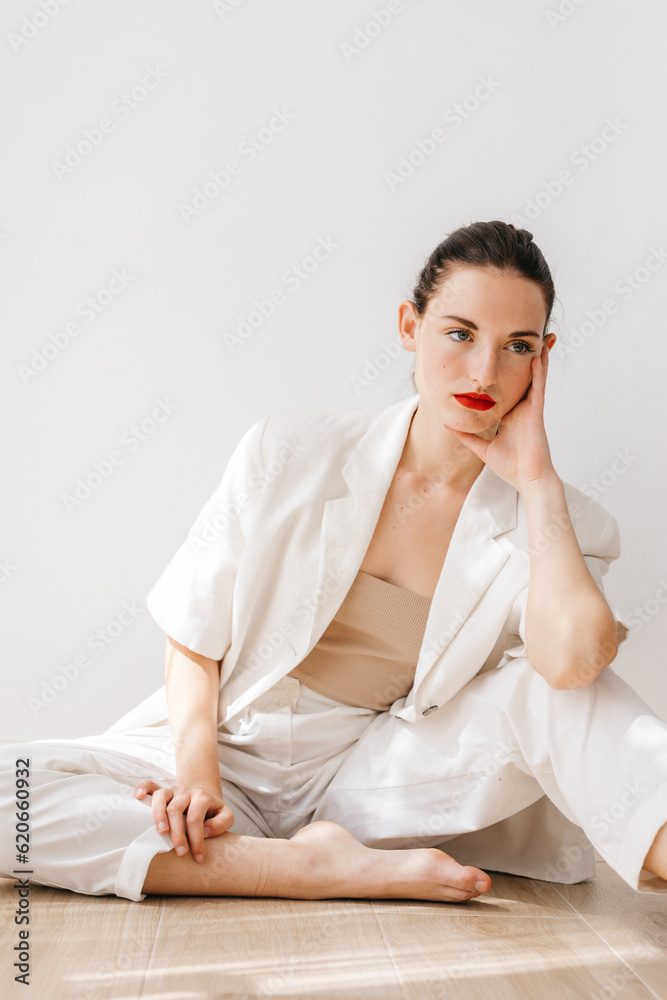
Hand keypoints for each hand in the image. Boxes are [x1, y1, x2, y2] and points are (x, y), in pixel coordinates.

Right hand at [134, 779, 233, 862]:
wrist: (204, 797)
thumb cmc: (212, 813)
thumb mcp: (225, 816)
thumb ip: (221, 823)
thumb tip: (205, 831)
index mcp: (202, 797)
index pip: (196, 819)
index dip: (197, 839)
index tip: (199, 858)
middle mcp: (186, 792)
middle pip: (176, 809)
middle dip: (177, 833)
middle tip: (180, 853)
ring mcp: (172, 790)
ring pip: (161, 797)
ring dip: (158, 815)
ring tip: (161, 833)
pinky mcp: (162, 790)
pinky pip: (150, 785)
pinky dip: (143, 788)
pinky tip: (138, 796)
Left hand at [444, 343, 556, 492]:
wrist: (527, 479)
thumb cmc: (510, 466)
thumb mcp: (482, 448)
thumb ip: (467, 437)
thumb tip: (448, 426)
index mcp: (510, 415)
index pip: (504, 389)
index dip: (500, 374)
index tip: (493, 358)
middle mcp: (521, 408)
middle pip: (520, 378)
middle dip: (520, 359)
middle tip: (519, 339)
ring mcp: (530, 408)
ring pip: (533, 377)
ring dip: (535, 358)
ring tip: (536, 338)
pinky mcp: (536, 412)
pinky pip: (537, 387)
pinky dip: (538, 371)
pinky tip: (537, 355)